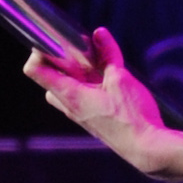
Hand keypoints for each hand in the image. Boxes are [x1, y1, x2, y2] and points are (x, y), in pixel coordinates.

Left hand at [24, 27, 182, 177]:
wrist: (147, 148)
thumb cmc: (132, 117)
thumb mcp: (120, 79)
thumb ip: (108, 55)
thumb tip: (100, 34)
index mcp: (70, 95)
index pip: (35, 70)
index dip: (39, 51)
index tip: (55, 42)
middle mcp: (70, 107)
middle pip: (50, 80)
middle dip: (60, 64)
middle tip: (79, 55)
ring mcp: (81, 116)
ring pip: (66, 91)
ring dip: (76, 77)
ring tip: (96, 68)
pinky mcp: (94, 121)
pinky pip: (82, 100)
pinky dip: (89, 87)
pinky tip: (108, 82)